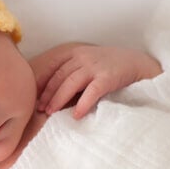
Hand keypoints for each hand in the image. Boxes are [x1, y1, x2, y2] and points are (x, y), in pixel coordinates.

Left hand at [32, 43, 161, 118]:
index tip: (30, 96)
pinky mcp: (108, 77)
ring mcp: (95, 66)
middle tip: (39, 110)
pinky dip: (82, 104)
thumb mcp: (86, 65)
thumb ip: (70, 74)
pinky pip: (91, 92)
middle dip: (47, 94)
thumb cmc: (109, 68)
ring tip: (50, 113)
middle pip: (58, 76)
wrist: (138, 64)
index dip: (39, 82)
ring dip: (58, 99)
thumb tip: (48, 95)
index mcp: (74, 53)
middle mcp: (82, 57)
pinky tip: (76, 115)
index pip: (51, 67)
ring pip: (70, 83)